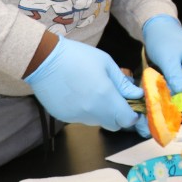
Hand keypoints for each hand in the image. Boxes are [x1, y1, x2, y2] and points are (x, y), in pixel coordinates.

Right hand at [24, 36, 142, 129]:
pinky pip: (81, 119)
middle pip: (113, 125)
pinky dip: (85, 110)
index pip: (127, 120)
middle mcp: (92, 112)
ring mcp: (77, 117)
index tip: (131, 105)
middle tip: (114, 98)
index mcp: (105, 97)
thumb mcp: (106, 63)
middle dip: (118, 115)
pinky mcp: (64, 117)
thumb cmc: (78, 56)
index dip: (132, 115)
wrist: (44, 60)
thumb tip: (137, 95)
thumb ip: (122, 83)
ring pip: (97, 122)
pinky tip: (78, 94)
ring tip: (92, 91)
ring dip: (101, 112)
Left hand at [142, 14, 181, 103]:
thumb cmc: (162, 39)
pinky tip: (170, 84)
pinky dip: (180, 82)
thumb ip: (174, 76)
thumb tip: (180, 93)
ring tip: (168, 92)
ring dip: (181, 88)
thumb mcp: (166, 59)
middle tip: (170, 99)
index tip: (177, 103)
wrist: (159, 26)